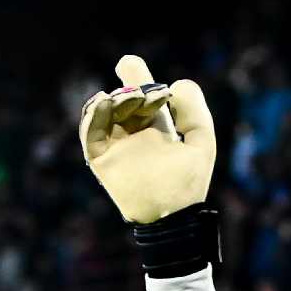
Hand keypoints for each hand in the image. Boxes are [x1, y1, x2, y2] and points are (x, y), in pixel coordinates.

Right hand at [79, 55, 215, 223]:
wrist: (172, 215)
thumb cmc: (189, 183)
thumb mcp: (201, 144)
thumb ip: (196, 113)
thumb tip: (178, 83)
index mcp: (157, 130)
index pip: (146, 99)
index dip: (142, 79)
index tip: (147, 75)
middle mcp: (134, 135)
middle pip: (124, 102)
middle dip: (128, 85)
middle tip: (133, 74)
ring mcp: (116, 146)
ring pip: (105, 113)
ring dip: (115, 99)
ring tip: (131, 97)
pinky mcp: (101, 159)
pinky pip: (90, 133)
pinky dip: (93, 116)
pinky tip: (104, 101)